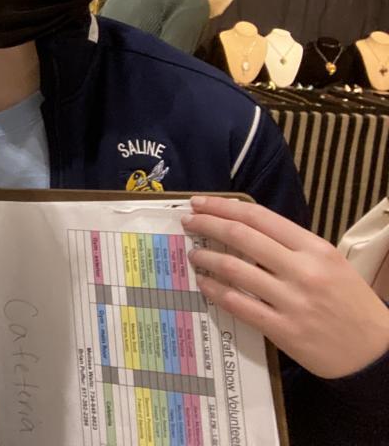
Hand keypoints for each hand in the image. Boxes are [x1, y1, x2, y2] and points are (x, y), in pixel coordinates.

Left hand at [183, 195, 388, 378]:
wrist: (375, 353)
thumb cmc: (352, 303)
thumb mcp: (330, 263)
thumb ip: (292, 246)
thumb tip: (245, 229)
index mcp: (315, 248)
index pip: (259, 217)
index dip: (223, 207)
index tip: (200, 203)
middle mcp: (303, 270)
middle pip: (241, 237)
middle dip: (207, 225)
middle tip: (188, 222)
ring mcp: (292, 301)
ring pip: (234, 269)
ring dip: (206, 258)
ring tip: (193, 254)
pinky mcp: (283, 330)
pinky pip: (239, 304)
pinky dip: (216, 291)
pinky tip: (205, 284)